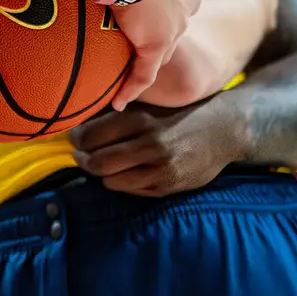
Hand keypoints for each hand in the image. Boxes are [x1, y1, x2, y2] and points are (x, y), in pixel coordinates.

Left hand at [70, 97, 240, 196]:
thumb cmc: (181, 113)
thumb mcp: (151, 105)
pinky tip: (120, 172)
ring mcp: (160, 169)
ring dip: (99, 174)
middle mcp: (150, 145)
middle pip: (97, 161)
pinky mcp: (168, 187)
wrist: (223, 130)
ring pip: (111, 180)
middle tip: (79, 153)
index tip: (73, 136)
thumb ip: (121, 113)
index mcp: (141, 119)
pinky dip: (119, 182)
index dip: (76, 138)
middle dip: (82, 159)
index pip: (92, 135)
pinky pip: (131, 190)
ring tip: (97, 164)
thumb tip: (82, 120)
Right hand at [111, 0, 204, 109]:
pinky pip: (145, 72)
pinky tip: (121, 100)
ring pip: (162, 44)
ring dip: (147, 52)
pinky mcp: (157, 45)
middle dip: (161, 19)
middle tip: (137, 21)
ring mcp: (175, 25)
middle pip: (177, 13)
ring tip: (130, 59)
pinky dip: (132, 86)